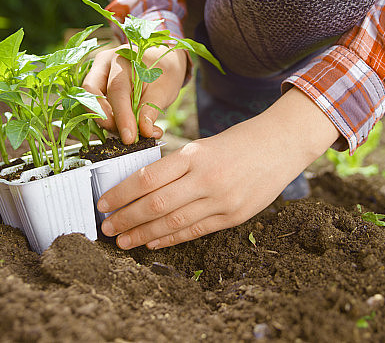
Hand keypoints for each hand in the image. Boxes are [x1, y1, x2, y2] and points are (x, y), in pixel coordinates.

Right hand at [83, 45, 188, 143]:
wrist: (163, 64)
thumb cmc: (164, 73)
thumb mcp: (164, 90)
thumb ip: (151, 110)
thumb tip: (144, 131)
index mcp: (123, 59)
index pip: (117, 89)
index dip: (122, 116)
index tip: (130, 138)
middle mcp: (104, 64)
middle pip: (92, 93)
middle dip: (106, 120)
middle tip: (127, 137)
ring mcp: (97, 75)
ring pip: (90, 102)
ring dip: (108, 122)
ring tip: (132, 132)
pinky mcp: (97, 88)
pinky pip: (96, 107)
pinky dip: (109, 121)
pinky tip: (126, 128)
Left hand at [96, 88, 339, 248]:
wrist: (282, 144)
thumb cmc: (238, 141)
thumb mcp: (203, 145)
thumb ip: (176, 166)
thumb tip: (140, 189)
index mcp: (193, 154)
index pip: (147, 178)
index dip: (120, 194)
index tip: (103, 203)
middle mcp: (205, 178)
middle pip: (154, 204)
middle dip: (126, 219)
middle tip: (106, 228)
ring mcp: (221, 200)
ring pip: (172, 223)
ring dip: (143, 235)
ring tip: (123, 242)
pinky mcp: (234, 216)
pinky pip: (195, 231)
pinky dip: (171, 239)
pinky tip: (153, 243)